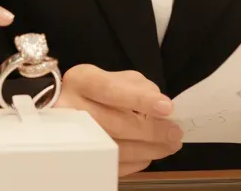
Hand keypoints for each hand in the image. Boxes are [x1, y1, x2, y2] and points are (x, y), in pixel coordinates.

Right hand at [55, 64, 182, 175]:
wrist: (65, 107)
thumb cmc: (96, 91)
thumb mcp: (113, 77)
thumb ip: (138, 87)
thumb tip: (162, 109)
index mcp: (81, 81)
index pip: (111, 90)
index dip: (140, 100)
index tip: (167, 107)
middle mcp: (71, 108)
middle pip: (116, 123)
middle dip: (152, 131)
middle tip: (175, 133)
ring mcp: (73, 136)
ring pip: (117, 148)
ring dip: (149, 149)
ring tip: (170, 145)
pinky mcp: (81, 157)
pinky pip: (114, 164)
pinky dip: (137, 161)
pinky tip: (149, 153)